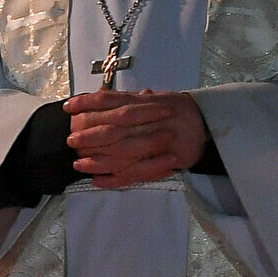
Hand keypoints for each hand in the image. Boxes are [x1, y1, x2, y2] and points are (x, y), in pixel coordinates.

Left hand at [64, 88, 208, 189]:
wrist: (210, 124)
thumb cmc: (178, 110)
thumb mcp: (156, 98)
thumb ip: (131, 99)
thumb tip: (100, 96)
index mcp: (147, 102)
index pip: (112, 100)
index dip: (87, 103)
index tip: (67, 108)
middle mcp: (151, 120)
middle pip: (114, 128)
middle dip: (89, 135)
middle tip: (70, 140)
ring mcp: (160, 141)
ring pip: (123, 153)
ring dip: (98, 160)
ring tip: (78, 165)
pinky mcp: (167, 161)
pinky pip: (137, 173)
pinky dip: (116, 178)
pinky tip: (97, 181)